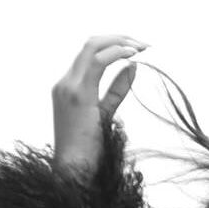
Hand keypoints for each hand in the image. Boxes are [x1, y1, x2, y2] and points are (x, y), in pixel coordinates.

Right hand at [51, 34, 147, 180]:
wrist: (74, 169)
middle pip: (90, 44)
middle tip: (144, 44)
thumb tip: (133, 67)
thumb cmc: (89, 148)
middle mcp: (65, 82)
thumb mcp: (105, 112)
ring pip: (92, 47)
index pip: (89, 53)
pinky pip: (98, 63)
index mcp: (68, 86)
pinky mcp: (78, 95)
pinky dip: (116, 53)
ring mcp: (68, 87)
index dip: (113, 44)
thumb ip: (117, 89)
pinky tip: (133, 55)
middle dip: (119, 38)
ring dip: (120, 42)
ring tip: (142, 47)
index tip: (137, 48)